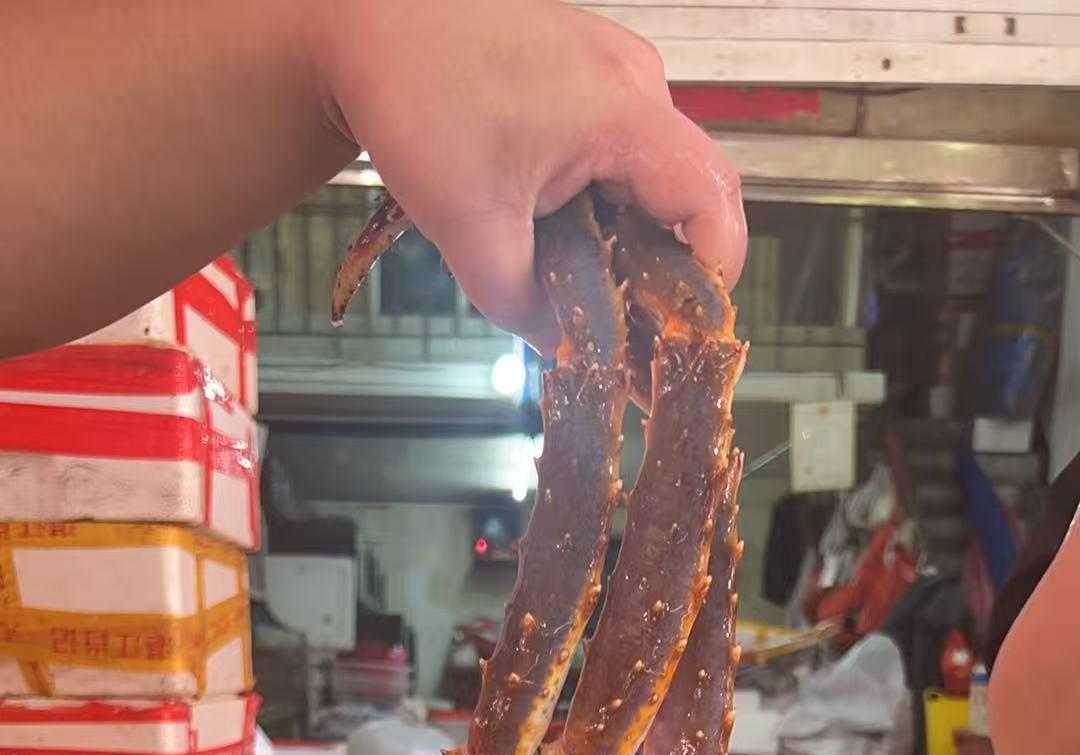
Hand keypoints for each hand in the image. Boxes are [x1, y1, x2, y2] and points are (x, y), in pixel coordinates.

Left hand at [318, 0, 745, 348]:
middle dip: (666, 264)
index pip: (715, 205)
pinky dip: (605, 191)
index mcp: (623, 113)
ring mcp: (617, 65)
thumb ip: (528, 307)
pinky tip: (559, 219)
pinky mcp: (591, 66)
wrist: (369, 20)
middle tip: (627, 319)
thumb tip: (567, 350)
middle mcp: (636, 79)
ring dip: (630, 227)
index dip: (711, 279)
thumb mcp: (470, 231)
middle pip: (691, 192)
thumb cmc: (414, 97)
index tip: (679, 330)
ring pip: (655, 170)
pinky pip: (625, 142)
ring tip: (577, 268)